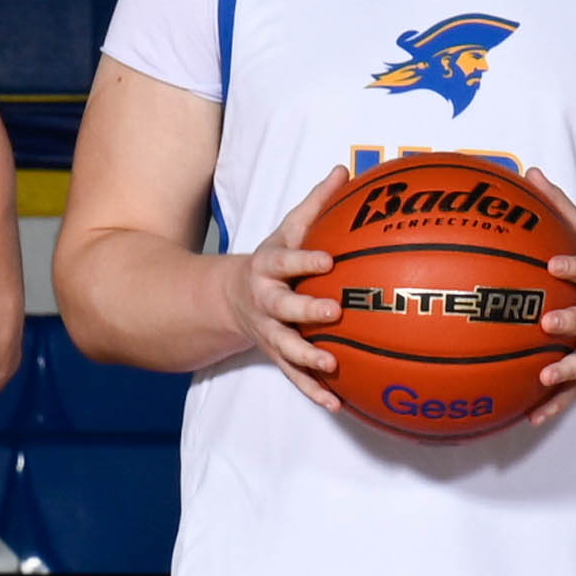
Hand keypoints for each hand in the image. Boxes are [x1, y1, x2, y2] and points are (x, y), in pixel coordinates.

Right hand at [236, 176, 343, 389]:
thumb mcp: (288, 230)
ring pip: (286, 347)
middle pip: (283, 307)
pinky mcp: (276, 356)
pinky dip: (314, 392)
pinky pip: (295, 377)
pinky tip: (338, 405)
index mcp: (268, 267)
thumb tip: (344, 171)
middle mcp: (266, 301)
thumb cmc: (273, 260)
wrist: (231, 298)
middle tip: (333, 312)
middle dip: (306, 311)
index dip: (304, 261)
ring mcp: (269, 332)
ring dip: (308, 358)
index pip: (286, 261)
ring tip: (332, 365)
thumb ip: (316, 204)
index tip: (328, 260)